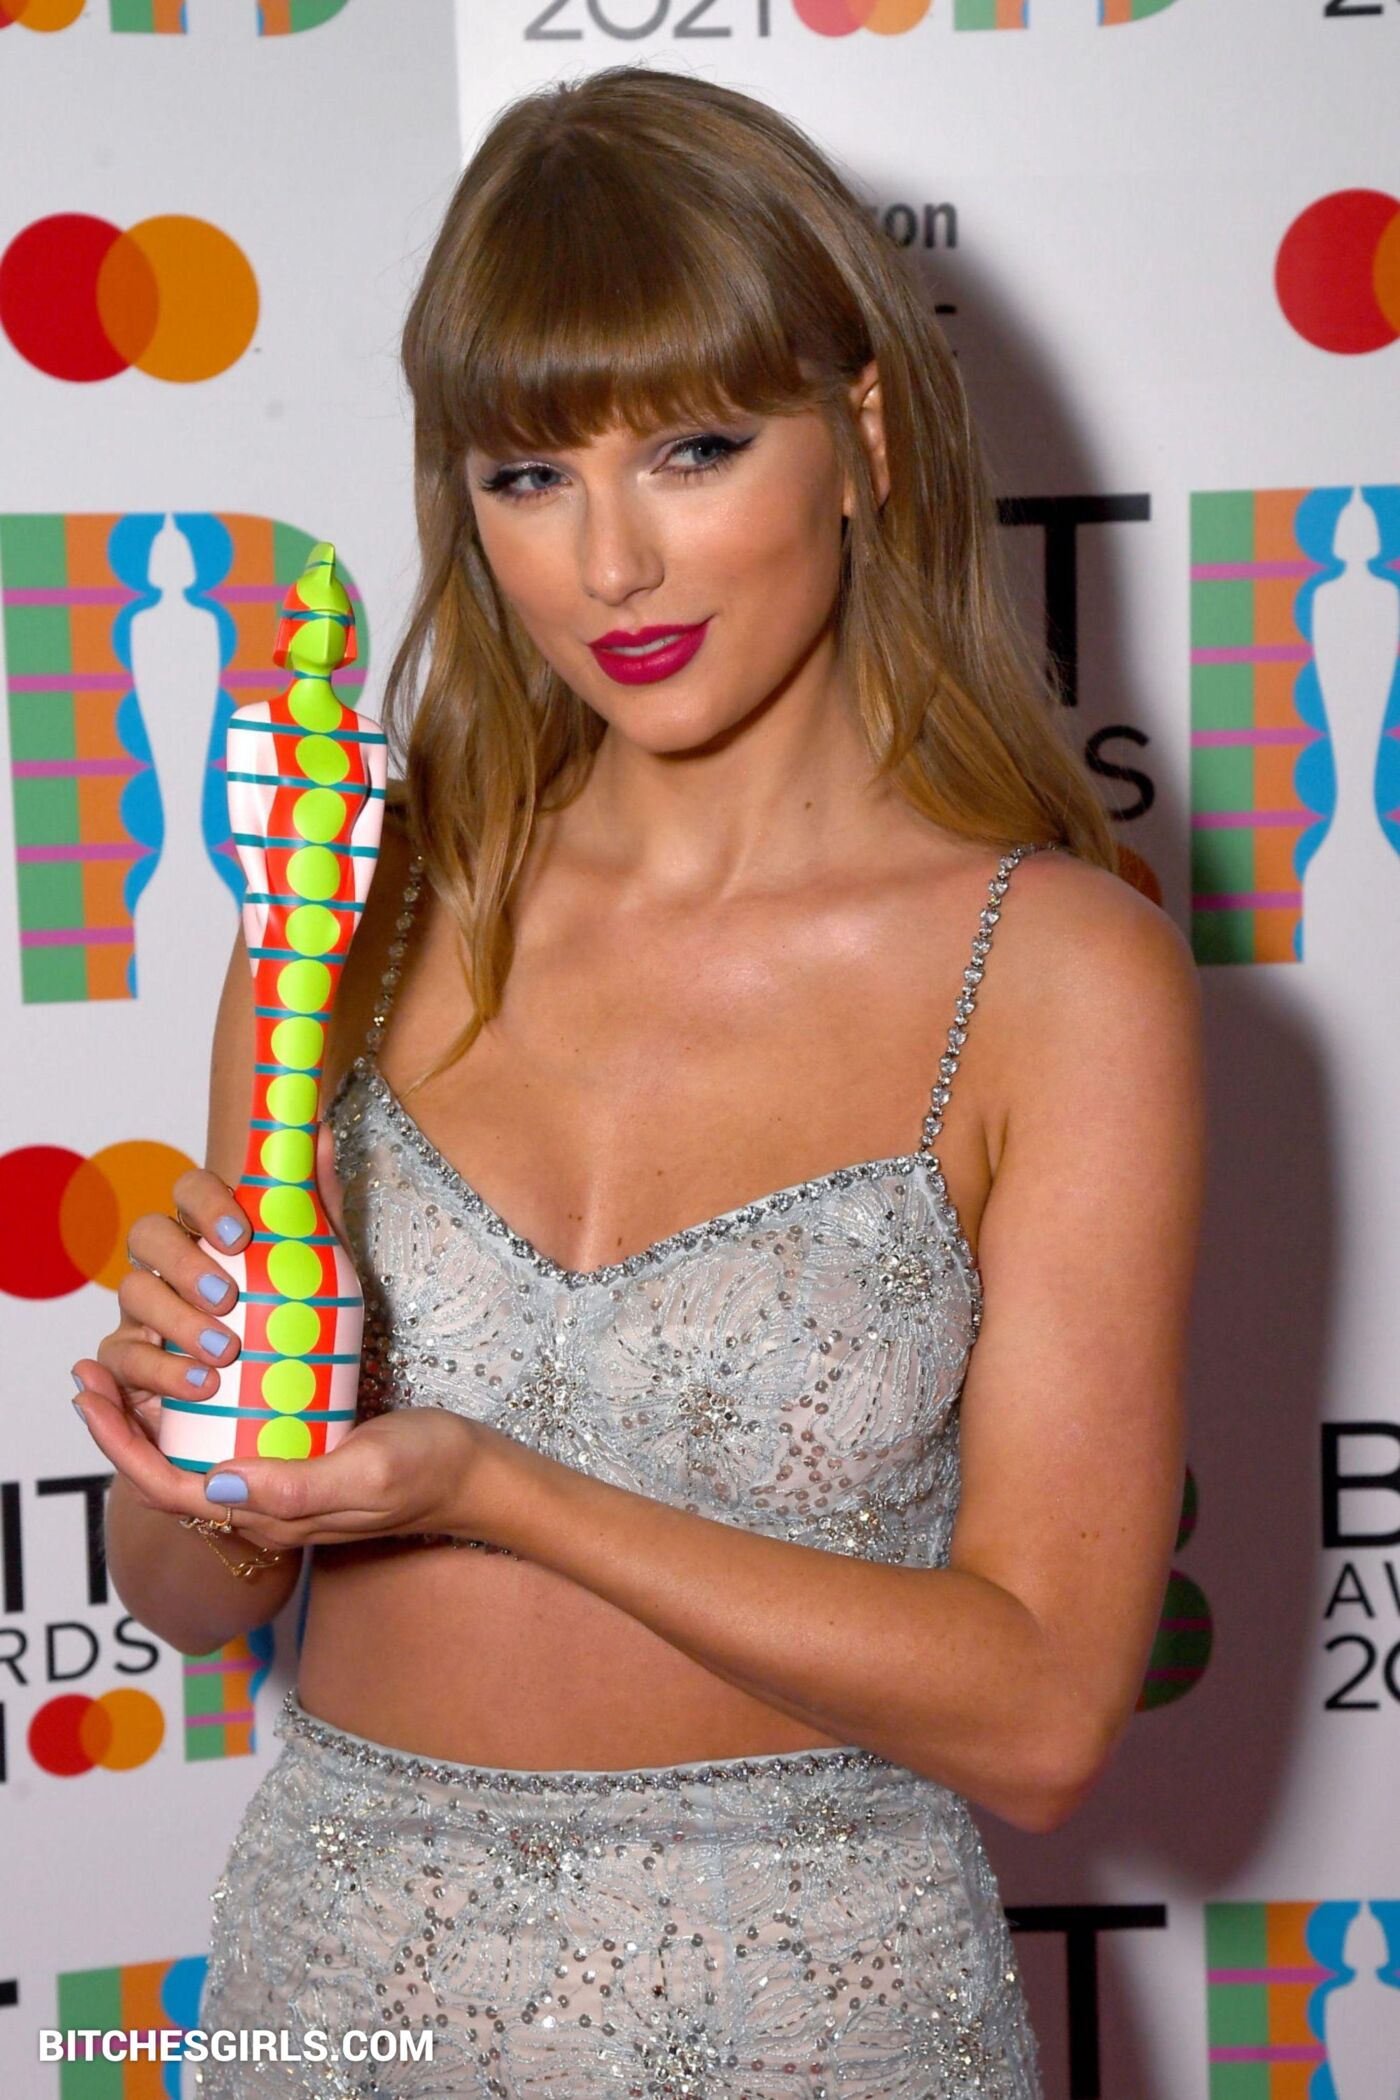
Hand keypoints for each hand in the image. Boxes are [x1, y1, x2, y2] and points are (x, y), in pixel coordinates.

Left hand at [72, 1376, 485, 1551]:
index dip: (120, 1446)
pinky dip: (194, 1414)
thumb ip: (297, 1487)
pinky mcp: (298, 1465)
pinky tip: (195, 1375)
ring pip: (192, 1462)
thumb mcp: (368, 1471)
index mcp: (272, 1514)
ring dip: (148, 1421)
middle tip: (90, 1369)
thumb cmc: (428, 1469)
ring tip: (125, 1368)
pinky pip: (227, 1447)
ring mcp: (280, 1488)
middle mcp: (264, 1508)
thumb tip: (216, 1482)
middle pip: (167, 1478)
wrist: (475, 1476)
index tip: (91, 1396)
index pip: (170, 1489)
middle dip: (119, 1429)